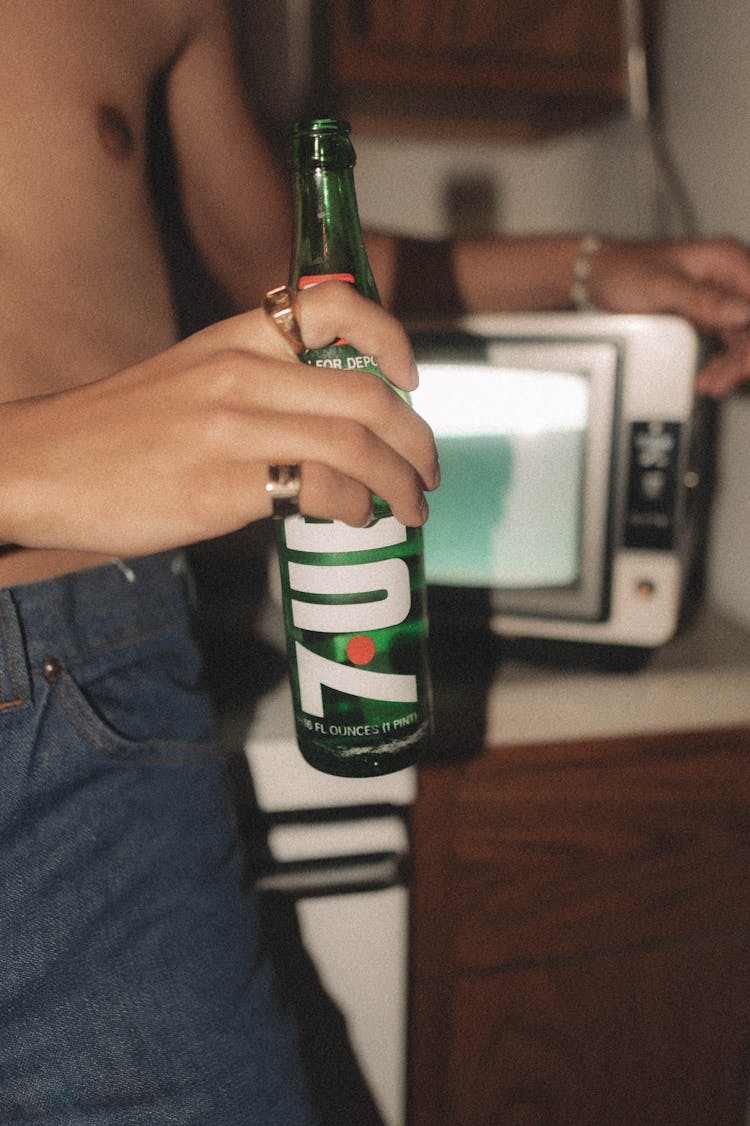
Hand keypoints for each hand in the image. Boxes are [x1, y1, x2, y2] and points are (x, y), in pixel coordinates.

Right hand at [0, 283, 438, 554]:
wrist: (37, 465)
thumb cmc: (113, 431)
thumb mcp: (189, 380)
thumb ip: (255, 388)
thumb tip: (324, 426)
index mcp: (234, 336)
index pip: (334, 305)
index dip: (391, 337)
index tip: (412, 376)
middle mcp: (241, 370)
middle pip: (368, 394)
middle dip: (417, 440)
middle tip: (429, 470)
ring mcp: (233, 427)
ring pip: (357, 445)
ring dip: (400, 483)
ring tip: (409, 506)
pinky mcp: (222, 484)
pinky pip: (320, 489)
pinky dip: (355, 507)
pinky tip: (354, 518)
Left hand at [589, 238, 749, 396]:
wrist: (598, 277)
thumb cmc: (624, 270)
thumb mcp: (662, 286)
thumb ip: (703, 299)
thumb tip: (742, 312)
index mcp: (725, 259)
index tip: (747, 362)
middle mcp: (728, 277)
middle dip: (744, 356)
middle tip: (725, 380)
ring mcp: (720, 299)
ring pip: (743, 338)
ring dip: (730, 365)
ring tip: (711, 385)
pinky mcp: (708, 317)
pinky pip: (726, 345)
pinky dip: (719, 364)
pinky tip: (708, 379)